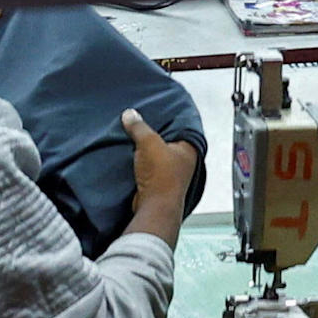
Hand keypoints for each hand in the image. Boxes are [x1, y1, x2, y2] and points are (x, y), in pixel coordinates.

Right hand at [123, 110, 197, 237]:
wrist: (153, 207)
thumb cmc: (160, 176)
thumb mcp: (148, 143)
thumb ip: (139, 126)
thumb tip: (129, 114)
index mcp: (188, 149)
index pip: (180, 127)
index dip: (167, 118)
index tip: (155, 109)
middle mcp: (182, 161)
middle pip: (166, 140)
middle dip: (152, 133)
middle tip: (138, 121)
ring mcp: (170, 173)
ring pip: (155, 154)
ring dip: (144, 148)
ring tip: (131, 135)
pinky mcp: (156, 182)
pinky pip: (147, 165)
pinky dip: (139, 160)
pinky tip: (128, 154)